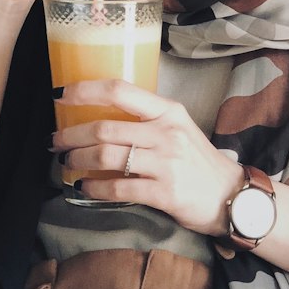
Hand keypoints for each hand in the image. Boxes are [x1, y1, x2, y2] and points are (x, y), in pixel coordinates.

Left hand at [50, 79, 243, 236]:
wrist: (232, 197)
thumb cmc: (199, 162)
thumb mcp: (178, 129)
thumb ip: (146, 120)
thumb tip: (99, 118)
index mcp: (168, 111)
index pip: (120, 91)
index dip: (84, 91)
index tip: (59, 95)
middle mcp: (167, 132)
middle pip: (105, 128)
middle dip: (71, 135)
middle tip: (55, 142)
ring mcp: (166, 163)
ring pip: (107, 156)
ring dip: (78, 160)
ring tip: (66, 164)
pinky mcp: (164, 193)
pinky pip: (118, 188)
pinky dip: (94, 188)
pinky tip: (84, 187)